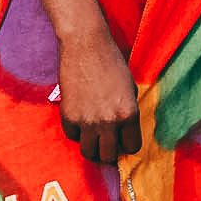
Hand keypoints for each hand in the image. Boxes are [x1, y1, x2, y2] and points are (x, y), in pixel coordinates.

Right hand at [57, 22, 141, 163]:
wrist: (85, 45)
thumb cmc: (111, 62)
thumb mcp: (130, 89)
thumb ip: (128, 113)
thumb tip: (123, 134)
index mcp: (128, 114)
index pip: (132, 147)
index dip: (128, 144)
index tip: (124, 139)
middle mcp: (108, 122)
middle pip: (109, 156)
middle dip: (110, 150)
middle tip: (108, 142)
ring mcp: (86, 121)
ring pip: (89, 152)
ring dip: (93, 147)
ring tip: (94, 137)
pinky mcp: (68, 116)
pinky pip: (72, 136)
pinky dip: (77, 132)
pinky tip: (81, 119)